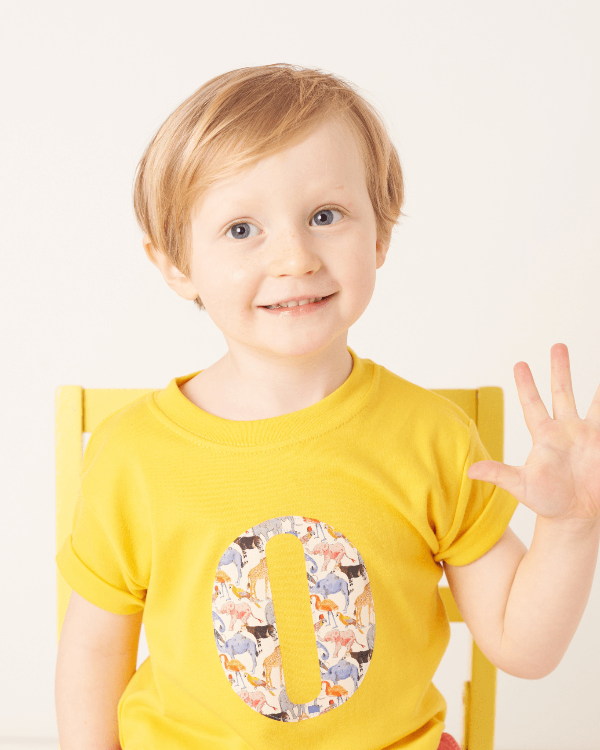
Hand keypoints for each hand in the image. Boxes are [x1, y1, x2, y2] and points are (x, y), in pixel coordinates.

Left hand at [467, 343, 599, 524]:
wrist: (575, 517)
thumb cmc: (547, 501)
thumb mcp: (521, 486)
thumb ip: (499, 474)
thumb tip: (470, 471)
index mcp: (544, 436)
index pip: (532, 404)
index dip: (526, 385)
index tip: (519, 364)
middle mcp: (566, 430)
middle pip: (563, 392)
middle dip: (560, 369)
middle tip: (558, 345)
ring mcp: (587, 436)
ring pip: (594, 403)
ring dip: (597, 387)